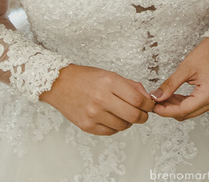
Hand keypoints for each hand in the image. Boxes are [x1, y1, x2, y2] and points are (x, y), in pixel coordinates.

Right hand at [38, 64, 155, 135]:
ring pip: (123, 126)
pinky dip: (116, 127)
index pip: (138, 100)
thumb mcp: (109, 75)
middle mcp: (101, 99)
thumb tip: (147, 98)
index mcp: (109, 83)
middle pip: (133, 116)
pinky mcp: (87, 126)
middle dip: (143, 117)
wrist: (59, 84)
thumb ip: (130, 86)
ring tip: (124, 115)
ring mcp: (93, 114)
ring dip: (129, 122)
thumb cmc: (85, 78)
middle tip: (143, 114)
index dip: (148, 105)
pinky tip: (112, 118)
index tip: (149, 105)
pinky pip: (110, 132)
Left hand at [151, 38, 208, 120]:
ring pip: (189, 111)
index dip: (166, 110)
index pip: (182, 110)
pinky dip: (182, 102)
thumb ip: (170, 85)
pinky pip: (194, 106)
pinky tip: (172, 96)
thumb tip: (157, 96)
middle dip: (168, 108)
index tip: (153, 106)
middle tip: (155, 100)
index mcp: (208, 95)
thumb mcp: (185, 68)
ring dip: (174, 106)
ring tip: (161, 97)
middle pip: (185, 113)